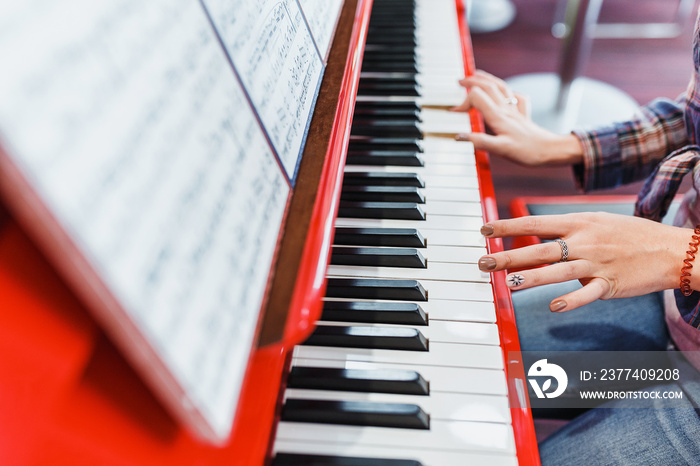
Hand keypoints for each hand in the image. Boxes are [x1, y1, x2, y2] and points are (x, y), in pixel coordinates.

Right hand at [452, 70, 582, 165]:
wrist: (550, 151)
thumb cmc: (527, 151)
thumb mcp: (500, 150)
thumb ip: (479, 141)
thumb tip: (459, 136)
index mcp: (498, 116)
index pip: (476, 97)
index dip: (462, 102)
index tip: (454, 112)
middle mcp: (506, 110)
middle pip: (487, 86)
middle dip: (471, 81)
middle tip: (459, 81)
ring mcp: (515, 110)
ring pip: (500, 86)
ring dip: (486, 79)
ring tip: (476, 75)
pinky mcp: (523, 114)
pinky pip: (515, 97)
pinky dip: (507, 91)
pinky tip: (505, 93)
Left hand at [477, 212, 688, 311]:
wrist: (670, 249)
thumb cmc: (628, 234)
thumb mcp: (596, 220)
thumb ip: (566, 227)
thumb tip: (535, 230)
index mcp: (578, 223)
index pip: (535, 223)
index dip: (507, 226)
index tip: (483, 229)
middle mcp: (584, 242)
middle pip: (539, 250)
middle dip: (508, 256)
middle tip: (483, 263)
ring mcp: (597, 263)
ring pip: (558, 272)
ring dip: (531, 278)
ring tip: (507, 283)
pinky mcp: (610, 284)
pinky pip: (588, 294)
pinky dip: (572, 300)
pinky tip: (554, 306)